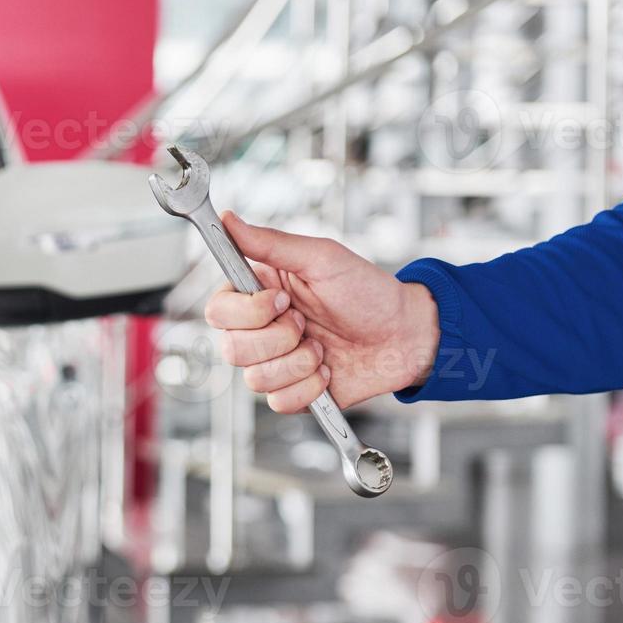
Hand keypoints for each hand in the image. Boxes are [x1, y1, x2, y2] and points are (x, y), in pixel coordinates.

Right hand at [204, 213, 440, 412]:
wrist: (405, 335)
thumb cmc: (367, 291)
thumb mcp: (321, 258)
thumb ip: (270, 243)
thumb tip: (229, 220)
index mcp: (258, 294)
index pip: (217, 311)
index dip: (246, 312)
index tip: (282, 300)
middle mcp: (259, 330)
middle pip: (231, 349)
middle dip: (278, 339)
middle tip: (307, 323)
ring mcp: (274, 363)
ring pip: (254, 379)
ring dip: (298, 363)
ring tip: (322, 348)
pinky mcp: (291, 391)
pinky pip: (278, 402)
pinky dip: (308, 388)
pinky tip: (326, 371)